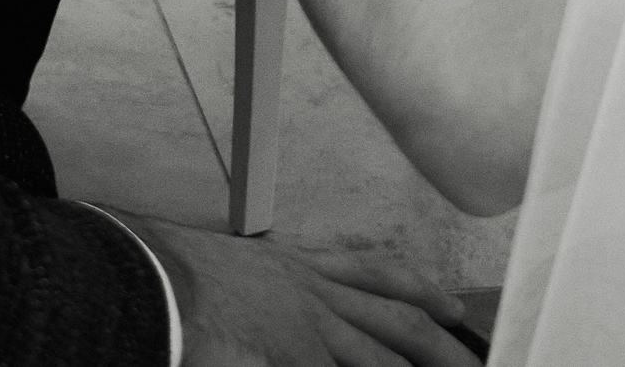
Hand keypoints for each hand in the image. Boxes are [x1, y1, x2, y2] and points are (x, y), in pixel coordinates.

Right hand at [116, 213, 484, 366]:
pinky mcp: (296, 355)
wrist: (152, 280)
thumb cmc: (176, 275)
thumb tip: (276, 310)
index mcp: (298, 268)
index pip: (372, 273)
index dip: (416, 287)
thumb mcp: (232, 274)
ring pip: (383, 353)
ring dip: (425, 363)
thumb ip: (267, 289)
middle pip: (395, 314)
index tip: (444, 301)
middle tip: (471, 353)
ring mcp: (307, 329)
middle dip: (439, 337)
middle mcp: (312, 293)